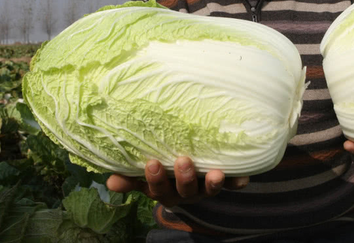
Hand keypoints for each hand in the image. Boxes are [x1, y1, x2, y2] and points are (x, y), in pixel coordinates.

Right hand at [106, 156, 248, 206]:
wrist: (193, 179)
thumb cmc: (163, 173)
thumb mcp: (146, 177)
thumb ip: (130, 178)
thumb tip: (109, 182)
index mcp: (165, 190)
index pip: (157, 188)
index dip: (154, 179)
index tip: (151, 163)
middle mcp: (186, 192)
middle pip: (184, 190)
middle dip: (183, 178)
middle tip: (183, 161)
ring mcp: (205, 188)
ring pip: (209, 189)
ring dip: (212, 183)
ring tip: (216, 173)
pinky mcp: (224, 182)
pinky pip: (233, 184)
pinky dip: (238, 182)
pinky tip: (244, 178)